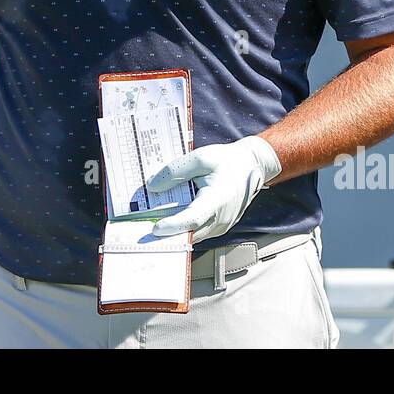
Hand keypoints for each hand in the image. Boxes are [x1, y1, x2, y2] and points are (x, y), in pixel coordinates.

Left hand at [147, 136, 282, 242]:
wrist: (252, 166)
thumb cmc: (227, 161)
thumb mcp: (200, 157)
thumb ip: (176, 171)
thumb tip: (153, 186)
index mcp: (218, 199)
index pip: (193, 218)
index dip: (173, 225)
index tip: (154, 228)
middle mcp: (222, 218)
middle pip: (190, 233)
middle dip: (166, 234)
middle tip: (142, 232)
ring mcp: (222, 226)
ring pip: (193, 235)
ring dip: (174, 232)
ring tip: (150, 226)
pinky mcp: (220, 227)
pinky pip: (198, 232)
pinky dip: (183, 229)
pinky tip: (167, 221)